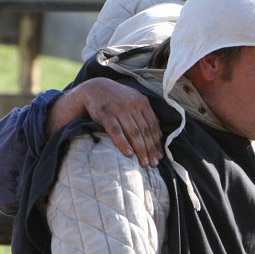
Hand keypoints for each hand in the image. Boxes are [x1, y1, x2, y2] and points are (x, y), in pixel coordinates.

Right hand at [48, 78, 163, 166]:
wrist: (95, 88)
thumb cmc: (117, 99)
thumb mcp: (134, 101)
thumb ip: (145, 116)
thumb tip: (159, 136)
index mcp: (142, 102)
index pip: (153, 125)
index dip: (157, 142)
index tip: (159, 157)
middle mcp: (132, 105)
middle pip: (144, 131)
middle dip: (150, 149)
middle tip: (153, 164)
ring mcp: (119, 109)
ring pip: (133, 132)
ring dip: (140, 149)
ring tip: (143, 162)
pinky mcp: (106, 114)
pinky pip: (116, 131)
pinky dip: (123, 143)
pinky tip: (128, 153)